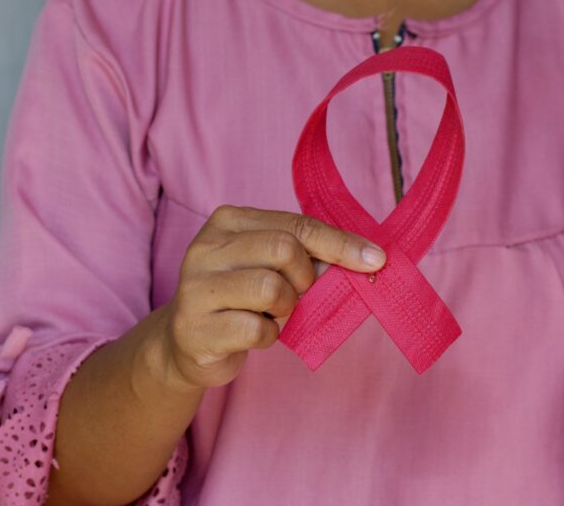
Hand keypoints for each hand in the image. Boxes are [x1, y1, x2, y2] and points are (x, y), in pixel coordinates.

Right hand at [160, 205, 386, 389]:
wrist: (187, 342)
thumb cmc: (238, 298)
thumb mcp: (266, 265)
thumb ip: (305, 256)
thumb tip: (363, 260)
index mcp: (226, 222)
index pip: (296, 225)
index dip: (340, 243)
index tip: (376, 260)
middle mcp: (205, 248)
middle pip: (284, 249)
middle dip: (305, 278)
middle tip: (298, 295)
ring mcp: (196, 288)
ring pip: (271, 289)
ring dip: (286, 308)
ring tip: (271, 314)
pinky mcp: (196, 328)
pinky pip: (257, 330)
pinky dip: (268, 336)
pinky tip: (253, 334)